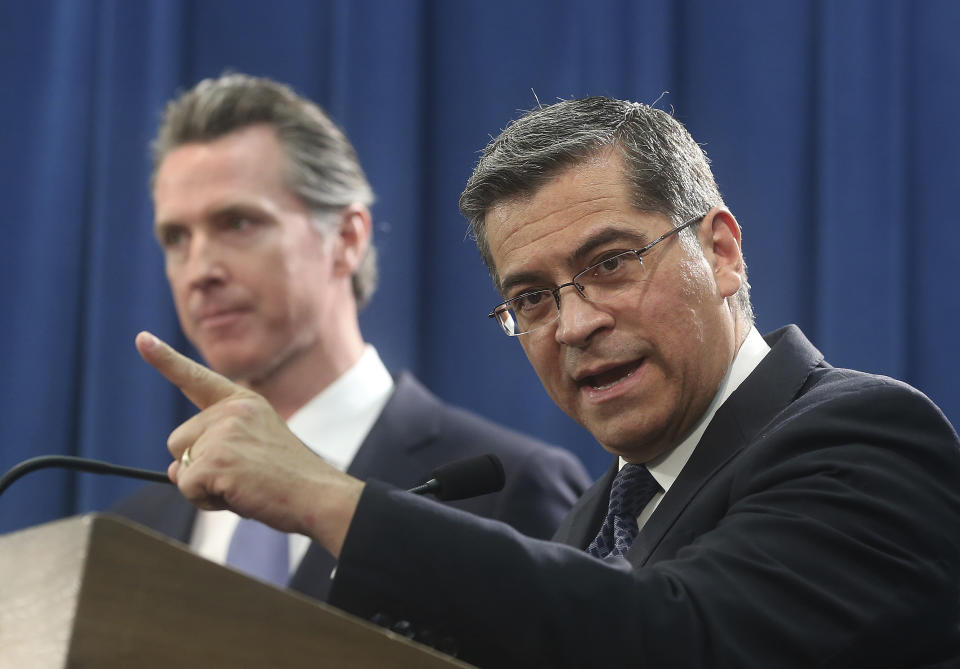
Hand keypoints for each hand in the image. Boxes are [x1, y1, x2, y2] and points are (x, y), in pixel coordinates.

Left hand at [135, 331, 361, 556]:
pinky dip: (206, 500)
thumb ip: (213, 449)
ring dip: (203, 485)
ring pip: (180, 467)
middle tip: (241, 475)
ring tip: (243, 485)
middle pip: (178, 440)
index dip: (165, 360)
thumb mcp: (251, 449)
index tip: (141, 339)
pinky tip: (238, 494)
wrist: (316, 496)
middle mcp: (232, 410)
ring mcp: (224, 433)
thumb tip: (172, 470)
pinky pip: (187, 486)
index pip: (197, 378)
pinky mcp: (217, 459)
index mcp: (243, 402)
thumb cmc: (287, 480)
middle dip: (197, 465)